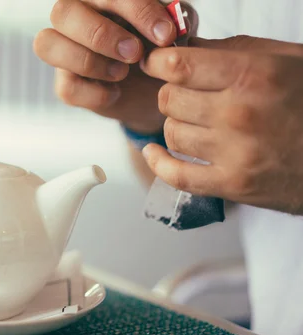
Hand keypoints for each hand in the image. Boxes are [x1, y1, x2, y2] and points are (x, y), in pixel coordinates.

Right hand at [33, 0, 180, 132]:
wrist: (154, 88)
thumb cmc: (158, 47)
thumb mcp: (175, 29)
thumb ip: (176, 19)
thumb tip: (172, 22)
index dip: (138, 11)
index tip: (166, 34)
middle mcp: (74, 17)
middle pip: (62, 12)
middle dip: (101, 35)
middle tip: (134, 53)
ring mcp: (62, 50)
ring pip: (48, 45)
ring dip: (89, 61)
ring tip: (122, 73)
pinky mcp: (64, 83)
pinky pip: (66, 86)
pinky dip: (95, 94)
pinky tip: (116, 93)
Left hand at [140, 35, 302, 213]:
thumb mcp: (284, 60)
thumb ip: (232, 51)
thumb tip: (184, 46)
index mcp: (254, 75)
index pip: (178, 65)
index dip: (158, 62)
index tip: (155, 63)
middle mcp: (240, 113)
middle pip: (169, 99)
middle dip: (172, 92)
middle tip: (185, 93)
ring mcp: (235, 152)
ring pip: (171, 133)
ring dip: (176, 124)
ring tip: (193, 121)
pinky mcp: (233, 184)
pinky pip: (175, 175)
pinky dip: (159, 163)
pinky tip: (154, 153)